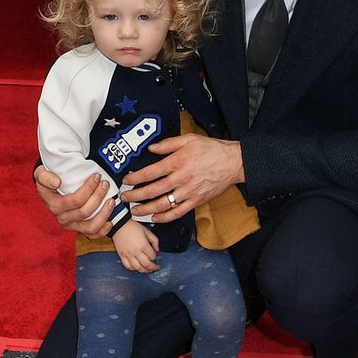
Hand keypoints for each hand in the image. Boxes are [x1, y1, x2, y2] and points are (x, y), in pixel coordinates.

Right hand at [34, 166, 114, 237]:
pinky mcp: (79, 230)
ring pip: (90, 227)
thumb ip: (45, 177)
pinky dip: (103, 231)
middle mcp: (62, 218)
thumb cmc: (48, 180)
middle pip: (85, 212)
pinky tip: (110, 221)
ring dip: (104, 214)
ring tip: (111, 200)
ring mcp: (71, 225)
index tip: (97, 176)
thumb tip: (57, 182)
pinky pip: (92, 235)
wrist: (49, 189)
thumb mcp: (41, 174)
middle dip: (99, 197)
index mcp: (54, 205)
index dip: (89, 189)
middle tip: (105, 184)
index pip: (75, 200)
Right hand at [112, 221, 159, 272]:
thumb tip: (158, 249)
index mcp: (143, 245)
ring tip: (148, 270)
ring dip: (144, 270)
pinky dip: (133, 269)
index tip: (155, 256)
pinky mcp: (121, 255)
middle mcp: (136, 251)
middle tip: (156, 268)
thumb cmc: (132, 227)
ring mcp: (128, 254)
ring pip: (137, 267)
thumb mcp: (147, 231)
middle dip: (153, 267)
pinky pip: (127, 266)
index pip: (152, 256)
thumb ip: (155, 240)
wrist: (119, 225)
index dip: (155, 257)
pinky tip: (137, 268)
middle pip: (146, 264)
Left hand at [122, 134, 242, 220]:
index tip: (127, 180)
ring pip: (163, 204)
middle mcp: (181, 178)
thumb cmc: (212, 149)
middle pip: (153, 190)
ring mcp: (189, 192)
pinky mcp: (196, 200)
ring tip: (135, 211)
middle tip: (125, 198)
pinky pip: (178, 212)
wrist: (233, 162)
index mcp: (177, 162)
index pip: (150, 173)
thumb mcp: (189, 139)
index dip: (135, 178)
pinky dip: (165, 217)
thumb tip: (151, 149)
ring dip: (146, 209)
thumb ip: (168, 144)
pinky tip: (155, 218)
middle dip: (135, 195)